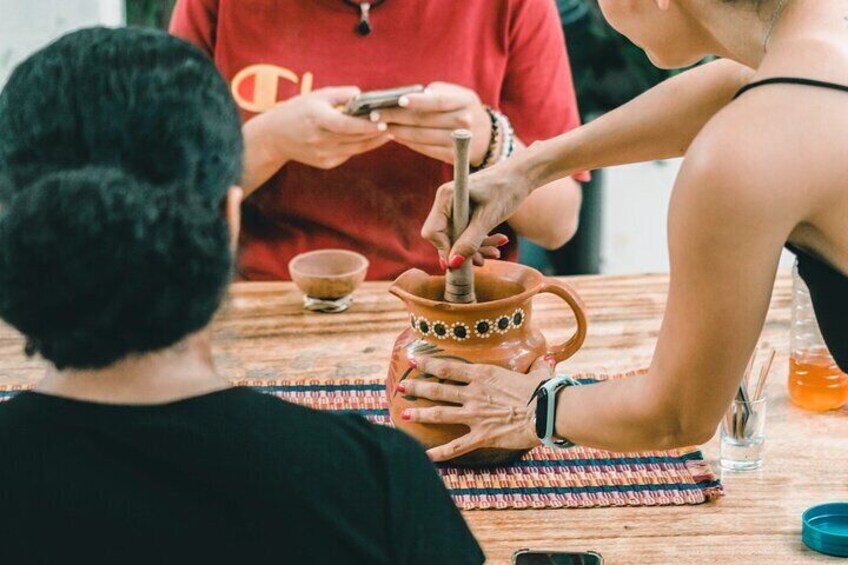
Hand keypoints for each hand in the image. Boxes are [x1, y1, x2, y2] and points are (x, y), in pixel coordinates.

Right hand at [256, 86, 390, 169]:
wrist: (275, 137)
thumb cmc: (298, 111)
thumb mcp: (316, 96)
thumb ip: (341, 94)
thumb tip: (363, 96)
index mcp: (317, 119)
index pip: (346, 125)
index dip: (366, 125)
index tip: (383, 121)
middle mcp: (320, 139)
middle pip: (355, 138)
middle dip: (376, 132)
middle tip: (394, 124)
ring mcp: (323, 154)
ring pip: (356, 149)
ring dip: (373, 141)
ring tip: (389, 132)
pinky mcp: (326, 163)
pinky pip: (348, 154)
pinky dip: (360, 146)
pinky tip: (371, 139)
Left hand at [376, 82, 490, 164]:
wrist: (485, 136)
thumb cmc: (462, 109)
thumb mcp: (457, 95)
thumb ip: (436, 92)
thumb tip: (405, 97)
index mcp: (464, 101)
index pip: (438, 101)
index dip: (418, 101)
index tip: (398, 101)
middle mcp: (463, 121)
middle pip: (424, 120)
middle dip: (396, 117)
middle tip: (376, 114)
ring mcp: (458, 141)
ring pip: (421, 136)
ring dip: (398, 131)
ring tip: (382, 125)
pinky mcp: (452, 155)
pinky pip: (425, 149)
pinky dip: (408, 142)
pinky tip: (396, 136)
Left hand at [399, 354, 556, 460]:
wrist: (547, 413)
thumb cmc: (543, 392)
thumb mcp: (538, 374)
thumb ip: (537, 366)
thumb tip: (547, 358)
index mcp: (483, 375)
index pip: (448, 367)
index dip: (428, 363)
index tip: (413, 360)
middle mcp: (474, 393)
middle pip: (438, 389)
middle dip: (417, 387)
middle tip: (401, 386)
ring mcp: (475, 415)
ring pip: (440, 413)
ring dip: (420, 413)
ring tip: (403, 413)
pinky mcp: (482, 436)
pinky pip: (456, 446)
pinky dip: (439, 453)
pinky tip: (425, 457)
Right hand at [421, 160, 533, 267]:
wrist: (523, 174)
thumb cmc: (506, 189)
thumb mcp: (488, 218)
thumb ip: (469, 242)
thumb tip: (453, 264)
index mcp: (446, 197)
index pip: (432, 232)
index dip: (444, 250)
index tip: (462, 262)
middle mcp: (446, 201)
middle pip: (445, 237)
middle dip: (464, 251)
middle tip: (484, 260)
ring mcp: (455, 207)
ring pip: (457, 238)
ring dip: (476, 248)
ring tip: (497, 251)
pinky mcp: (465, 212)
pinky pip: (467, 232)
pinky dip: (481, 240)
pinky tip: (499, 240)